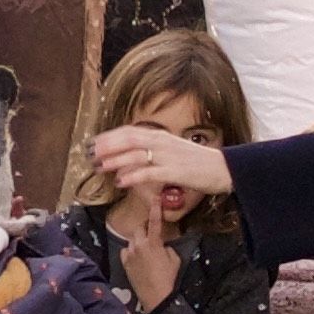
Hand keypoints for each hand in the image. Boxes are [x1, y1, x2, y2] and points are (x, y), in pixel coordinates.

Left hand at [87, 121, 230, 200]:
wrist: (224, 169)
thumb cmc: (198, 163)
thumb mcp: (173, 151)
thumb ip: (154, 152)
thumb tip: (132, 158)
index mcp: (161, 136)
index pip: (130, 132)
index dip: (109, 137)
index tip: (93, 143)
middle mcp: (162, 142)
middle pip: (128, 139)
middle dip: (106, 146)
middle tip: (89, 154)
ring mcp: (168, 156)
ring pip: (135, 154)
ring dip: (114, 160)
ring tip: (99, 167)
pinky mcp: (174, 171)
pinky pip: (149, 172)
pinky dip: (133, 175)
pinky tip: (120, 181)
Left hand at [108, 203, 178, 308]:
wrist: (155, 295)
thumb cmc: (168, 277)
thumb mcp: (174, 259)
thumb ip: (166, 247)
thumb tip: (162, 245)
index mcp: (154, 243)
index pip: (155, 221)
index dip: (155, 209)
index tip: (155, 198)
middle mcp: (139, 245)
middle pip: (139, 229)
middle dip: (145, 229)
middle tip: (151, 235)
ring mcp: (130, 253)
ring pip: (132, 240)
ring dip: (138, 242)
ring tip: (145, 252)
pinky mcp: (124, 262)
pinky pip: (126, 250)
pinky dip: (131, 251)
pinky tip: (137, 259)